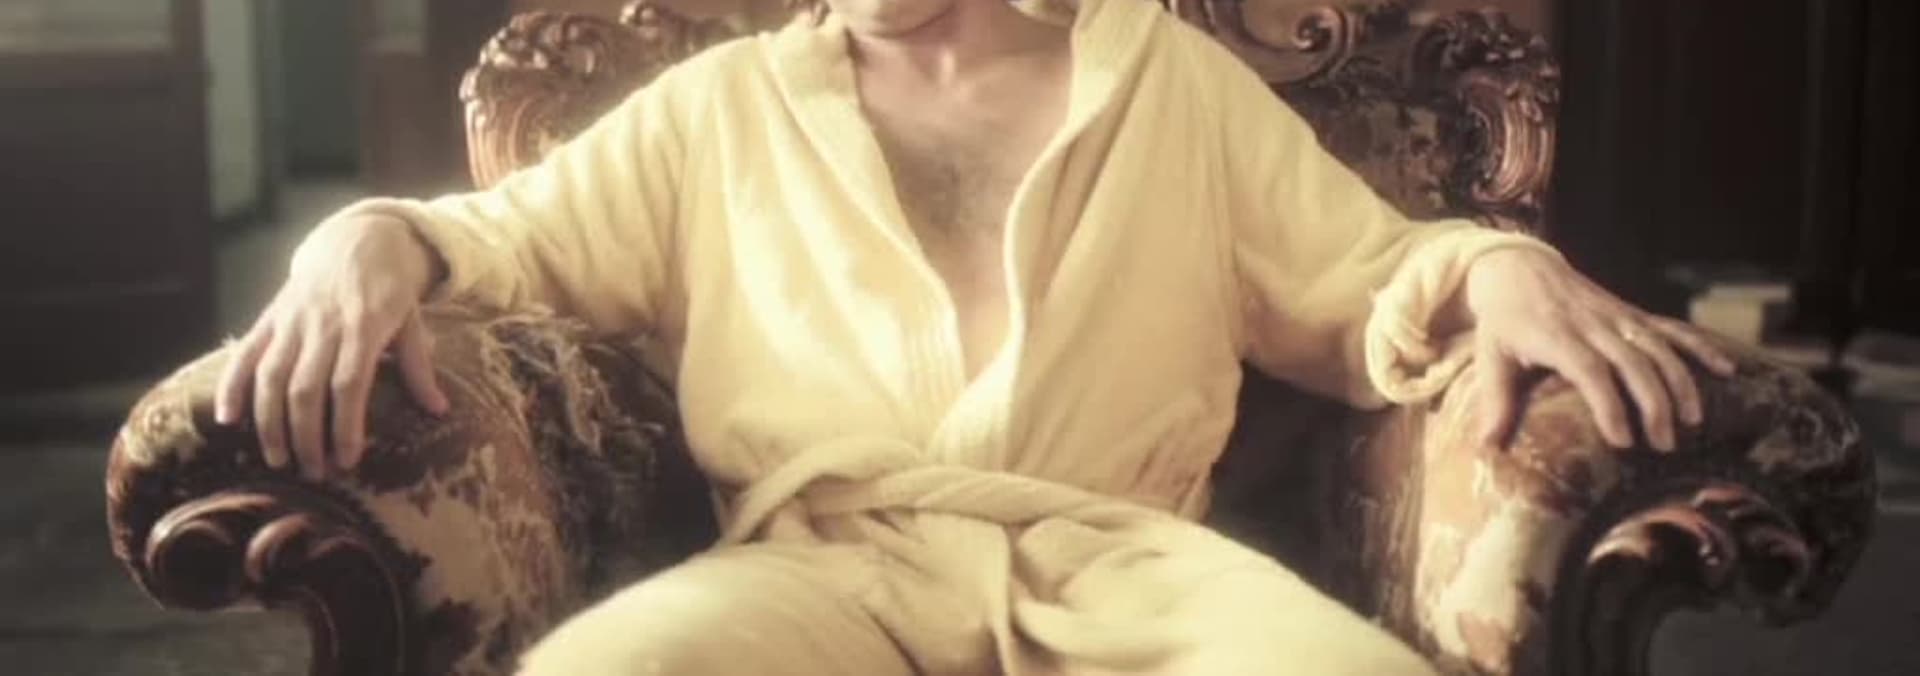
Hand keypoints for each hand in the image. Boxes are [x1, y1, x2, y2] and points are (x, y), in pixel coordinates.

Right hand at [214, 212, 450, 480]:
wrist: (358, 240)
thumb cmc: (390, 291)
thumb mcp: (413, 322)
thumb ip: (419, 368)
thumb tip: (440, 410)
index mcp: (364, 326)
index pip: (349, 384)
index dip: (345, 425)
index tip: (347, 460)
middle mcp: (322, 324)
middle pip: (306, 388)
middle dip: (306, 435)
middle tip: (314, 472)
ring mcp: (291, 320)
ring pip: (271, 376)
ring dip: (270, 421)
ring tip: (277, 459)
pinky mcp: (270, 317)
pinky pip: (245, 353)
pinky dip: (232, 385)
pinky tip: (226, 419)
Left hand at [1464, 248, 1736, 450]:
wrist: (1518, 268)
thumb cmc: (1503, 321)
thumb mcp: (1489, 354)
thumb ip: (1495, 400)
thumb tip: (1487, 447)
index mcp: (1556, 334)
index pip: (1590, 370)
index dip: (1609, 404)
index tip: (1622, 440)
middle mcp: (1593, 323)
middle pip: (1634, 362)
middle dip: (1653, 404)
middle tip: (1663, 445)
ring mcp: (1617, 316)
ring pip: (1659, 347)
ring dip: (1681, 383)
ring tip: (1693, 421)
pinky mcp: (1632, 314)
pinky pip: (1672, 328)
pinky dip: (1700, 346)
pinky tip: (1727, 369)